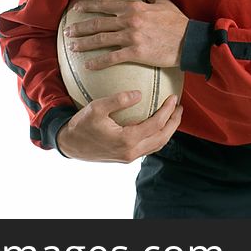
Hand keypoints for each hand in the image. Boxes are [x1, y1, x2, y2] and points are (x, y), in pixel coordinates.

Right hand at [56, 91, 182, 162]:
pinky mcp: (126, 157)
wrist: (70, 144)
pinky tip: (158, 125)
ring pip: (157, 145)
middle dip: (174, 122)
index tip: (173, 97)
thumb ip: (118, 100)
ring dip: (168, 130)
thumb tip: (139, 94)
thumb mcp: (97, 108)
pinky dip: (158, 136)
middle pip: (162, 138)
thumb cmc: (82, 125)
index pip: (155, 125)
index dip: (167, 111)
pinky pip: (148, 147)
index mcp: (126, 140)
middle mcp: (131, 152)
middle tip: (179, 107)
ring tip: (173, 115)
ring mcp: (129, 156)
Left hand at [63, 0, 188, 69]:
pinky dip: (98, 62)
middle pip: (98, 23)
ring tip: (71, 47)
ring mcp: (131, 37)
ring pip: (101, 40)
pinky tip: (88, 65)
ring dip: (84, 44)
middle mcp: (129, 21)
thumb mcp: (162, 1)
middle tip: (67, 31)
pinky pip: (112, 58)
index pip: (105, 5)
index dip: (88, 6)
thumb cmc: (177, 22)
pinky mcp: (136, 53)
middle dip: (80, 27)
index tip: (75, 9)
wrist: (190, 41)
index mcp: (134, 7)